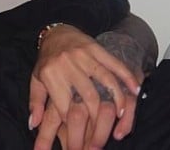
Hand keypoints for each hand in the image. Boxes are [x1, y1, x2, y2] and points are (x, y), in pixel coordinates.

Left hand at [29, 25, 140, 147]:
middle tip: (104, 131)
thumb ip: (35, 103)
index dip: (74, 125)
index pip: (65, 105)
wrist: (55, 32)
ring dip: (116, 98)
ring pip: (105, 80)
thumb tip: (34, 124)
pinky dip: (126, 77)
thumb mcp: (36, 80)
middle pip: (89, 95)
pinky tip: (135, 90)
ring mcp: (82, 55)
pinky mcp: (95, 47)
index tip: (81, 137)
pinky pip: (114, 63)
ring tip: (121, 113)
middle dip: (98, 117)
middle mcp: (67, 64)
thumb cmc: (46, 61)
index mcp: (50, 74)